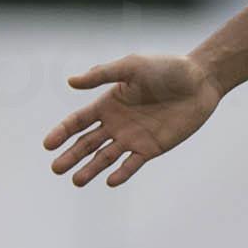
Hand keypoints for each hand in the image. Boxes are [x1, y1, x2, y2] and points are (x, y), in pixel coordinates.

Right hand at [41, 52, 220, 187]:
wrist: (199, 82)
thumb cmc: (166, 68)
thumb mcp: (131, 67)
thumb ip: (102, 74)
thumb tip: (70, 81)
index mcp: (107, 103)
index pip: (78, 122)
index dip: (62, 132)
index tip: (48, 144)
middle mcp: (116, 123)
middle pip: (86, 143)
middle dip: (70, 156)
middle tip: (55, 169)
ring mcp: (132, 137)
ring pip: (105, 158)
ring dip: (90, 169)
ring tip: (76, 181)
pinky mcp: (151, 148)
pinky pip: (132, 164)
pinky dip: (121, 173)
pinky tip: (110, 181)